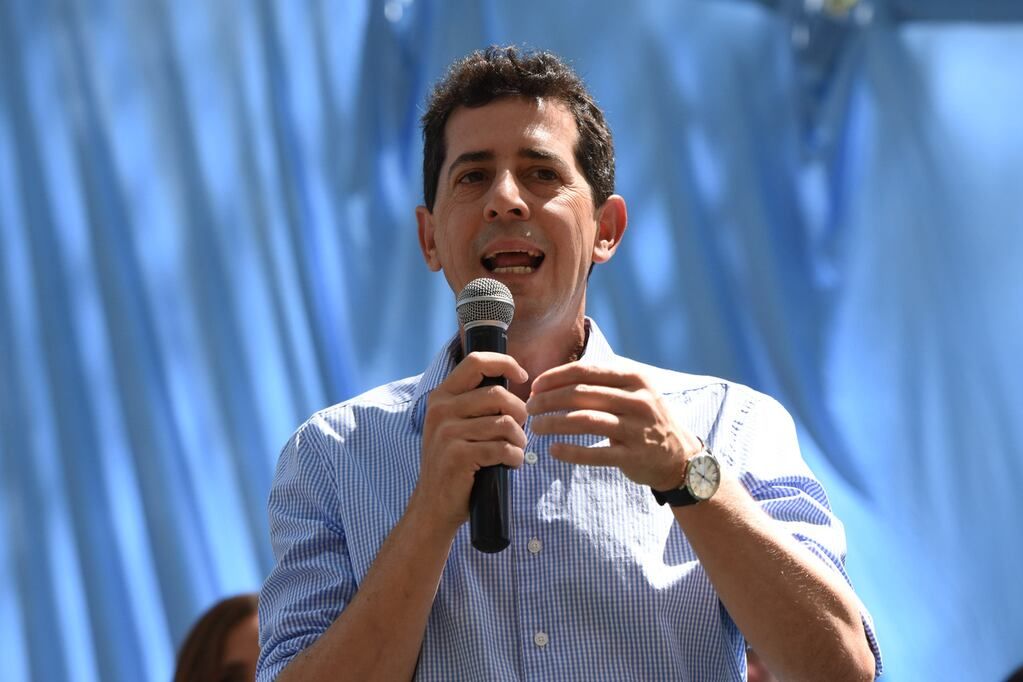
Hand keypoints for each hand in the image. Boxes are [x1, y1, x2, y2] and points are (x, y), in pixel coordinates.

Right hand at [413, 352, 528, 533]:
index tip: (523, 377)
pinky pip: (502, 449)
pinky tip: (511, 463)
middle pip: (498, 394)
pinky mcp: (458, 455)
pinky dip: (515, 457)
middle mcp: (441, 410)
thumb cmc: (454, 463)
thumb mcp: (455, 425)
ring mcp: (447, 433)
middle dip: (520, 412)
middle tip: (520, 431)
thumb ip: (474, 402)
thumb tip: (515, 379)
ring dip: (519, 440)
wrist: (433, 506)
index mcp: (441, 396)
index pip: (476, 362)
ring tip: (516, 450)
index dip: (505, 363)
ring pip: (504, 423)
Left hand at [526, 363, 701, 490]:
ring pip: (584, 421)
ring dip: (553, 423)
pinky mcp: (634, 456)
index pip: (586, 371)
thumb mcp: (633, 391)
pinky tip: (553, 450)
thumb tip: (554, 378)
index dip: (555, 377)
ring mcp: (637, 428)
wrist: (680, 456)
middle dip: (548, 400)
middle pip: (581, 394)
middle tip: (529, 408)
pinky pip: (595, 453)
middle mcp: (637, 400)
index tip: (534, 386)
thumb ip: (601, 381)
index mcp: (634, 378)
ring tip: (535, 427)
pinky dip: (570, 452)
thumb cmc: (645, 418)